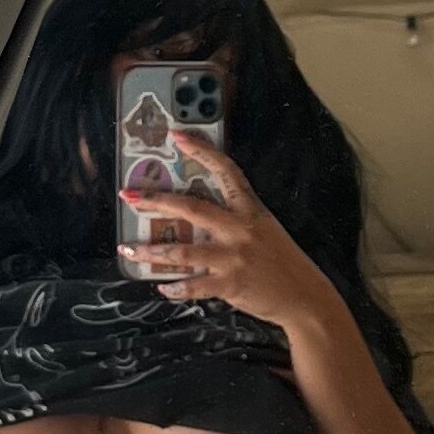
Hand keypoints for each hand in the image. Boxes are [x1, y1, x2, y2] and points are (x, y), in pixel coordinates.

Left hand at [123, 132, 332, 335]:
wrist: (305, 296)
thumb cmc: (283, 261)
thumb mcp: (265, 229)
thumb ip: (237, 219)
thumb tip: (198, 214)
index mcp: (250, 210)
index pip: (226, 171)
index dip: (202, 151)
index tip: (177, 136)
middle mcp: (240, 229)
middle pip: (192, 208)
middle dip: (156, 201)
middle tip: (130, 196)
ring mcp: (234, 257)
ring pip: (183, 251)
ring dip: (152, 251)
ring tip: (128, 250)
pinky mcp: (230, 284)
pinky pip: (194, 285)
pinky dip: (176, 287)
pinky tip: (162, 286)